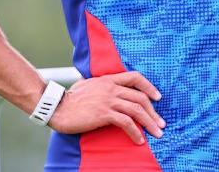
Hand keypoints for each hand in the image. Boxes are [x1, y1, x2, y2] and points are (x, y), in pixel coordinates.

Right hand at [47, 71, 165, 143]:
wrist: (57, 107)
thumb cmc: (70, 98)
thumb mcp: (88, 85)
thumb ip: (101, 85)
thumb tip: (108, 89)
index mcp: (109, 79)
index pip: (135, 77)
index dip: (149, 87)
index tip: (158, 97)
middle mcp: (111, 88)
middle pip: (140, 97)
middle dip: (154, 112)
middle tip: (161, 123)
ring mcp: (108, 100)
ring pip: (137, 110)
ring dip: (149, 123)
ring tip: (157, 133)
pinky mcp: (104, 114)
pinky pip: (126, 123)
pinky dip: (135, 132)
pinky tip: (139, 140)